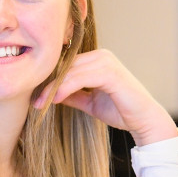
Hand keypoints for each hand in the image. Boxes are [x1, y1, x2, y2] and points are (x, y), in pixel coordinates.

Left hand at [33, 49, 176, 145]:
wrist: (144, 121)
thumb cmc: (121, 110)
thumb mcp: (90, 102)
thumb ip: (73, 94)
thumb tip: (50, 94)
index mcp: (97, 59)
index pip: (67, 64)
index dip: (50, 79)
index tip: (35, 95)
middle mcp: (101, 56)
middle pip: (66, 66)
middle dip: (48, 84)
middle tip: (33, 100)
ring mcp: (106, 62)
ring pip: (70, 71)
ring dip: (53, 88)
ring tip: (40, 103)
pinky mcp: (110, 72)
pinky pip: (80, 78)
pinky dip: (65, 89)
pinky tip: (55, 100)